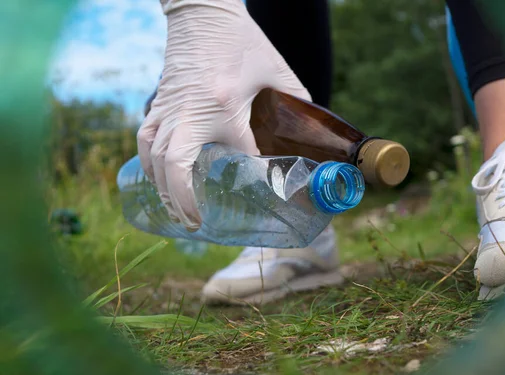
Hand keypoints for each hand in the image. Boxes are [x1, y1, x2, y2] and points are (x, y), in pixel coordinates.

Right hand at [138, 0, 310, 230]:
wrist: (202, 10)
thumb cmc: (240, 38)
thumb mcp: (276, 70)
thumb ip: (294, 100)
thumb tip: (307, 130)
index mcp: (223, 103)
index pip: (238, 152)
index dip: (252, 174)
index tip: (263, 191)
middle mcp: (189, 110)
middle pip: (174, 165)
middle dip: (182, 200)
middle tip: (194, 224)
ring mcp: (168, 106)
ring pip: (153, 156)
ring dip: (162, 188)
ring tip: (174, 211)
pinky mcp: (158, 101)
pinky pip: (145, 139)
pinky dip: (149, 162)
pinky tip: (156, 177)